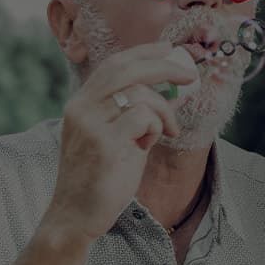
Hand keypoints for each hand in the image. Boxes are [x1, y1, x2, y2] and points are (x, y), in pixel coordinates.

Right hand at [39, 43, 197, 243]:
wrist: (74, 216)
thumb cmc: (99, 178)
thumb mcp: (116, 138)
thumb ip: (135, 114)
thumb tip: (171, 91)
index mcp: (81, 103)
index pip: (114, 64)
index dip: (144, 52)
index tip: (169, 48)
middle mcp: (82, 108)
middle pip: (128, 69)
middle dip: (165, 67)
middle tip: (190, 76)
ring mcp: (90, 124)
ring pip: (140, 94)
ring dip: (162, 112)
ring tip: (163, 133)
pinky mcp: (104, 143)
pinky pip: (143, 117)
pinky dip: (155, 128)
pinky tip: (147, 147)